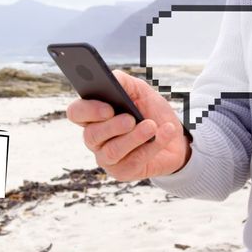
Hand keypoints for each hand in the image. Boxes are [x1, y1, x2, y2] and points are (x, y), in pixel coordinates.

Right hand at [66, 70, 191, 180]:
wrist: (175, 137)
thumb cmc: (150, 111)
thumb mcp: (139, 90)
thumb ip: (122, 81)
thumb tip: (111, 79)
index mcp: (93, 115)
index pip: (76, 113)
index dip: (88, 111)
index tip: (108, 108)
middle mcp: (95, 138)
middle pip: (91, 135)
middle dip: (112, 127)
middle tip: (131, 119)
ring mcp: (107, 158)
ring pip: (112, 151)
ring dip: (134, 138)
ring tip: (152, 126)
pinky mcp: (123, 172)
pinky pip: (133, 162)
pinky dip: (151, 147)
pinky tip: (166, 133)